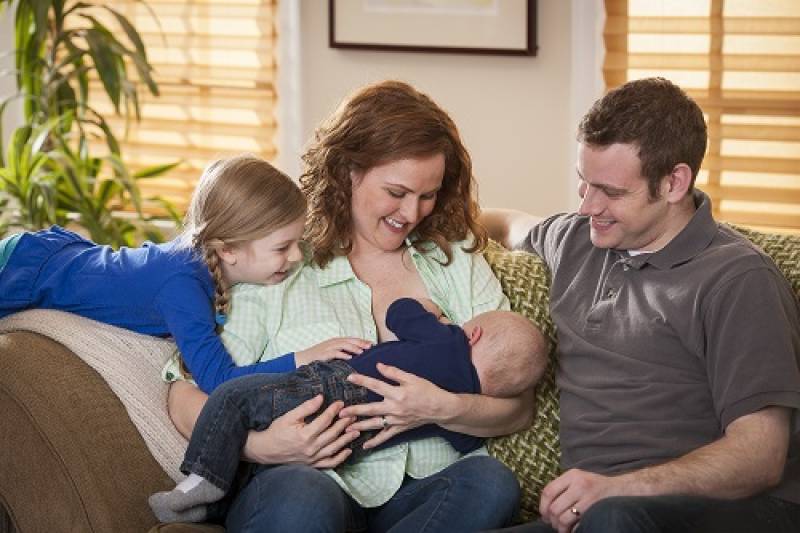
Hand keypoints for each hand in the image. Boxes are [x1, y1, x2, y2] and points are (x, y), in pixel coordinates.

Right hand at [243, 394, 360, 468]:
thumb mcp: (289, 416)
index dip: (334, 411)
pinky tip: (348, 451)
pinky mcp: (312, 465)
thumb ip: (306, 407)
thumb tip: (321, 398)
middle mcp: (310, 448)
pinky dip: (340, 458)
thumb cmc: (277, 431)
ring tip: (356, 431)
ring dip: (346, 440)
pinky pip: (329, 464)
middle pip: (332, 434)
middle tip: (354, 415)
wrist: (266, 450)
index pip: (324, 420)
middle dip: (344, 424)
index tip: (341, 403)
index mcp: (304, 435)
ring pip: (334, 449)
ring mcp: (312, 458)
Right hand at [294, 337, 371, 366]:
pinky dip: (342, 354)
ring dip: (353, 348)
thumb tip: (355, 358)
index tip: (372, 344)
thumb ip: (341, 353)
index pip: (351, 339)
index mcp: (336, 342)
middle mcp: (333, 342)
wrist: (300, 359)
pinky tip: (349, 357)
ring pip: (343, 345)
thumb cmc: (316, 358)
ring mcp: (327, 348)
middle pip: (349, 340)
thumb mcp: (330, 354)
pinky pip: (334, 353)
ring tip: (362, 351)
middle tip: (370, 347)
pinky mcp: (323, 354)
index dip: (362, 341)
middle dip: (360, 343)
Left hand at [338, 362, 455, 448]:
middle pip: (371, 409)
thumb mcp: (412, 378)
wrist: (441, 408)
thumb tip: (379, 366)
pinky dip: (375, 442)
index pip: (376, 385)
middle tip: (341, 412)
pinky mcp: (400, 428)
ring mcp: (397, 420)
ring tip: (346, 428)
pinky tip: (365, 446)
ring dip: (361, 426)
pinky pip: (386, 436)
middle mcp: (395, 408)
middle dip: (355, 411)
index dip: (362, 381)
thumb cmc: (427, 391)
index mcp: (397, 393)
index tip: (349, 377)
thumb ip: (394, 372)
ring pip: (375, 424)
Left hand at [539, 469, 626, 532]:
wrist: (622, 489)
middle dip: (552, 520)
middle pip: (554, 507)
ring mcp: (588, 497)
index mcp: (572, 475)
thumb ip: (563, 487)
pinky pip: (577, 525)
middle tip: (555, 525)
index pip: (548, 491)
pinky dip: (573, 530)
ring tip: (563, 529)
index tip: (544, 516)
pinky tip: (574, 529)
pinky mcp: (596, 509)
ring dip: (561, 528)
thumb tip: (545, 506)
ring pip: (564, 518)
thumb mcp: (579, 479)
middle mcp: (579, 484)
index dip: (543, 507)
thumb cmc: (596, 486)